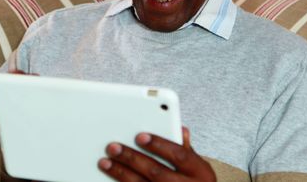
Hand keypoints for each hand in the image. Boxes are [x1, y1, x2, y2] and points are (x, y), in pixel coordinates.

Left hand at [99, 127, 215, 181]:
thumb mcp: (198, 168)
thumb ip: (186, 150)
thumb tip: (180, 129)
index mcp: (201, 173)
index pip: (180, 155)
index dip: (159, 144)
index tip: (140, 136)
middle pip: (156, 172)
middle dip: (132, 158)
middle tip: (113, 147)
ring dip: (121, 174)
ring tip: (105, 163)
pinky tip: (109, 179)